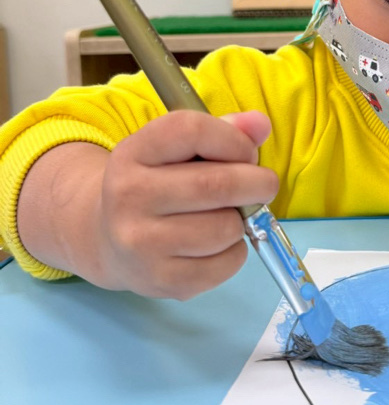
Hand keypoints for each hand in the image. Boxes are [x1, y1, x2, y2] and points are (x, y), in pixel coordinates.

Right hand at [94, 110, 277, 298]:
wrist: (106, 238)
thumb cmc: (157, 184)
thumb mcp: (178, 148)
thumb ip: (224, 131)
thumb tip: (260, 124)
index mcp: (133, 152)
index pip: (191, 131)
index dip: (233, 139)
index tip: (247, 152)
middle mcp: (129, 196)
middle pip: (217, 185)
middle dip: (257, 183)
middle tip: (264, 184)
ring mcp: (141, 243)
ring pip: (225, 228)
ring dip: (242, 221)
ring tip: (229, 215)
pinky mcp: (160, 280)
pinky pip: (226, 264)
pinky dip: (236, 252)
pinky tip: (218, 243)